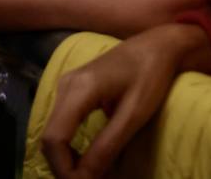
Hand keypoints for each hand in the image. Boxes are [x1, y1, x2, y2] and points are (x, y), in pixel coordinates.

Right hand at [41, 23, 210, 178]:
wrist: (160, 45)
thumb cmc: (152, 74)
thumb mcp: (135, 113)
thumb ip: (108, 146)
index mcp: (79, 88)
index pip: (54, 139)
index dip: (64, 169)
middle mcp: (66, 85)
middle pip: (50, 138)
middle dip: (65, 168)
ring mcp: (67, 85)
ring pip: (54, 133)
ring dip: (67, 159)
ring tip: (89, 176)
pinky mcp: (73, 90)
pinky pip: (62, 124)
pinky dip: (71, 146)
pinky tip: (86, 159)